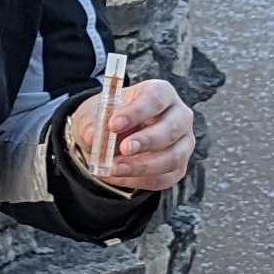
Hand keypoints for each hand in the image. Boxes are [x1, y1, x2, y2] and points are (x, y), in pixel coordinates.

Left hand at [65, 77, 190, 193]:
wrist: (112, 138)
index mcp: (161, 93)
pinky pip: (164, 178)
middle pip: (171, 128)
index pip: (156, 98)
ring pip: (172, 158)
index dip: (136, 112)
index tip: (113, 124)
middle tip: (123, 149)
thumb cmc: (109, 118)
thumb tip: (92, 136)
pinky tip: (116, 177)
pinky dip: (138, 180)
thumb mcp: (93, 115)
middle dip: (146, 141)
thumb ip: (91, 123)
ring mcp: (183, 143)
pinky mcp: (178, 167)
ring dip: (142, 166)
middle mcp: (179, 116)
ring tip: (113, 168)